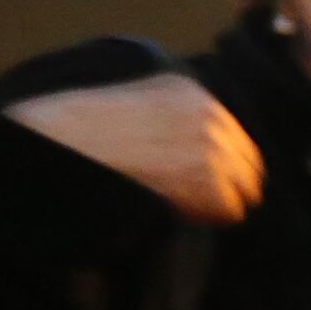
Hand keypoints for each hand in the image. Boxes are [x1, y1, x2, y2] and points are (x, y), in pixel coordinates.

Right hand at [4, 74, 259, 223]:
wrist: (61, 145)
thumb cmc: (84, 134)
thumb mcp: (133, 104)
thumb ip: (174, 117)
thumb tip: (208, 148)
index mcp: (192, 92)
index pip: (236, 140)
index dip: (217, 165)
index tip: (186, 175)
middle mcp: (211, 114)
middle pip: (249, 166)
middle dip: (223, 184)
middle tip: (182, 194)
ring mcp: (214, 146)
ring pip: (243, 190)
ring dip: (214, 202)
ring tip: (170, 198)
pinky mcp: (210, 179)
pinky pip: (231, 211)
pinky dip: (205, 217)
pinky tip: (170, 205)